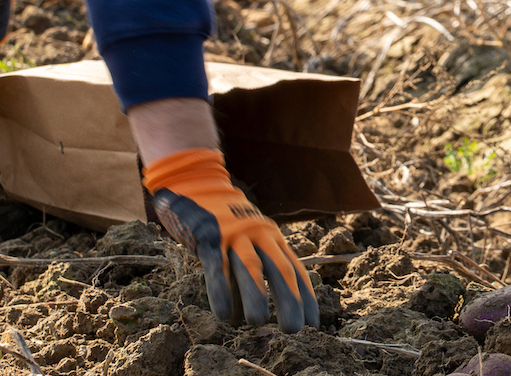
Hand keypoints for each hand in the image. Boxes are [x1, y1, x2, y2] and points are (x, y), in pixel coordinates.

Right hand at [143, 148, 318, 331]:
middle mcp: (259, 234)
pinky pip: (216, 266)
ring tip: (260, 323)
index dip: (305, 296)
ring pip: (251, 268)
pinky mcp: (209, 235)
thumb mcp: (246, 236)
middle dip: (289, 301)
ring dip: (257, 296)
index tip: (314, 322)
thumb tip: (254, 303)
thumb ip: (253, 262)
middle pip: (280, 270)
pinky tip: (224, 312)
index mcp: (272, 236)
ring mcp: (235, 233)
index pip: (295, 269)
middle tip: (294, 329)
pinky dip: (221, 290)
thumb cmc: (223, 216)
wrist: (197, 180)